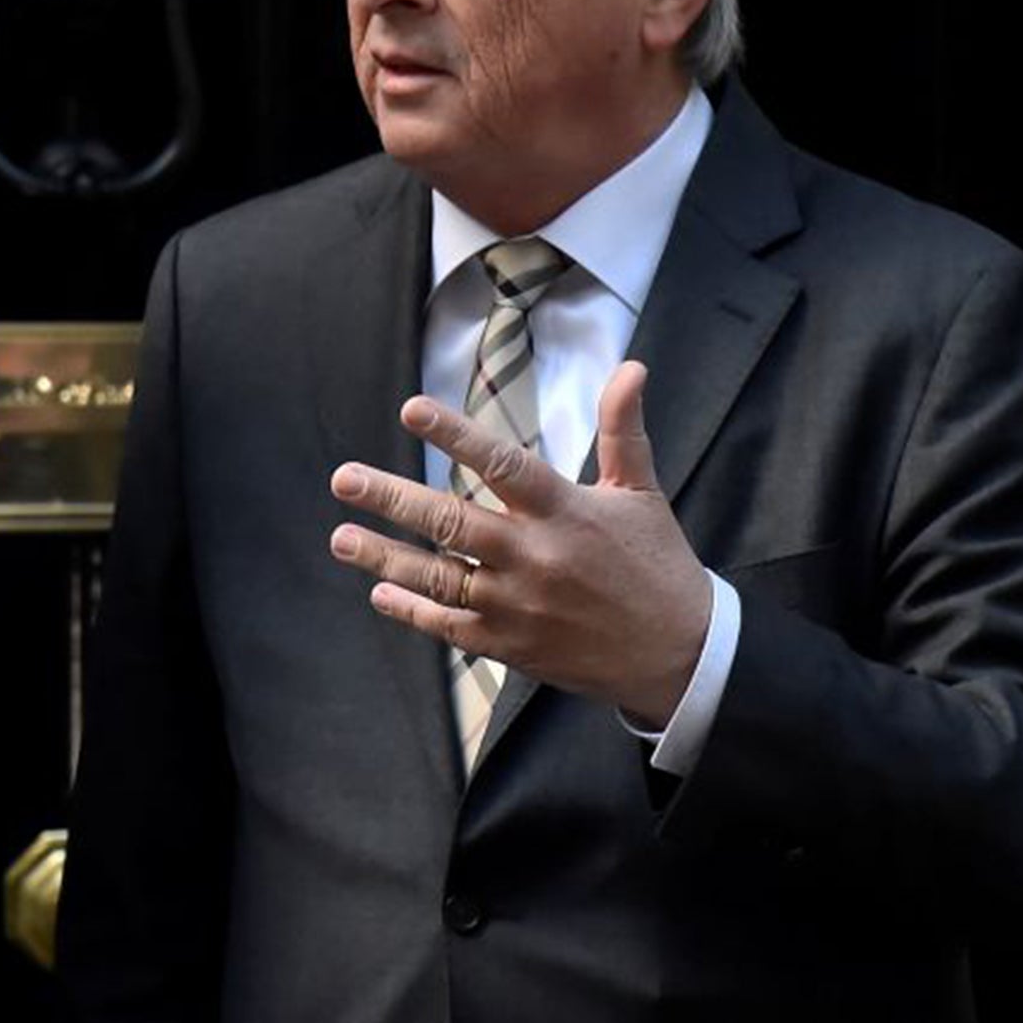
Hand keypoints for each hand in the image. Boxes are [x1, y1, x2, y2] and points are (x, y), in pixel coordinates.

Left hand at [327, 361, 709, 726]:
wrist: (681, 656)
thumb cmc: (658, 564)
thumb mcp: (643, 492)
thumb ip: (624, 429)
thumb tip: (632, 367)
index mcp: (565, 512)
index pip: (500, 464)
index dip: (455, 435)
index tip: (410, 409)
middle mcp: (535, 558)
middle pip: (451, 522)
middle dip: (391, 498)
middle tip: (343, 478)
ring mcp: (518, 605)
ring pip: (438, 578)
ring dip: (384, 558)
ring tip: (340, 538)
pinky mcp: (512, 645)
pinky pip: (451, 627)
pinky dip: (413, 611)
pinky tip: (380, 593)